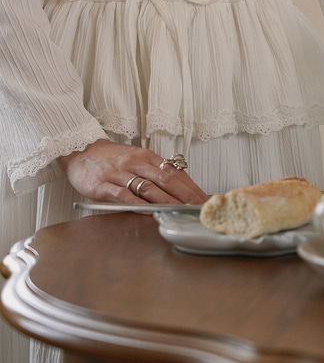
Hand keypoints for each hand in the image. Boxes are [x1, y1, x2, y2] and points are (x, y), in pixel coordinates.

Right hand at [57, 139, 207, 204]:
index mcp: (147, 156)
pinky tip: (150, 213)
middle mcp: (136, 162)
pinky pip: (124, 195)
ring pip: (149, 187)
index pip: (175, 171)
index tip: (206, 198)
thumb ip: (153, 170)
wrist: (78, 149)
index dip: (192, 186)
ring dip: (168, 201)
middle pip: (167, 179)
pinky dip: (138, 204)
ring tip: (183, 212)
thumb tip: (179, 187)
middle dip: (187, 195)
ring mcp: (120, 173)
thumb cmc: (110, 158)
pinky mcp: (103, 185)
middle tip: (201, 208)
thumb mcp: (135, 158)